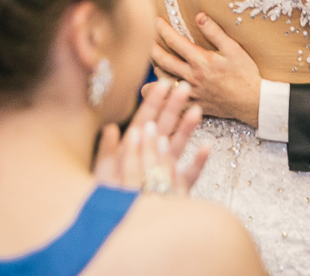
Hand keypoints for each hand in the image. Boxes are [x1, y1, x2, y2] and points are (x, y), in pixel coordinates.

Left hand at [93, 79, 208, 195]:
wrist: (114, 226)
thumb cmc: (107, 196)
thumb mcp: (103, 172)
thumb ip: (107, 151)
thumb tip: (110, 128)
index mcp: (133, 147)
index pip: (145, 119)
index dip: (154, 100)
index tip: (164, 82)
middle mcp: (151, 155)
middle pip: (164, 126)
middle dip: (174, 106)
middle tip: (186, 87)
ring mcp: (164, 170)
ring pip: (178, 145)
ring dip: (187, 128)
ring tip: (197, 110)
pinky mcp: (175, 189)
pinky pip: (189, 174)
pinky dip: (198, 162)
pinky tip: (207, 147)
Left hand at [152, 14, 260, 126]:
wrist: (252, 101)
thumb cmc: (245, 74)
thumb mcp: (234, 49)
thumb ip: (215, 32)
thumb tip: (199, 16)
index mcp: (200, 61)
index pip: (174, 41)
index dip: (162, 29)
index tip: (155, 20)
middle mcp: (191, 76)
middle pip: (163, 60)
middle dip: (150, 47)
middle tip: (143, 39)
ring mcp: (190, 92)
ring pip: (163, 80)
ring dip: (154, 69)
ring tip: (150, 59)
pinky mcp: (193, 104)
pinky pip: (170, 102)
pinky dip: (160, 96)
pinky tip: (152, 91)